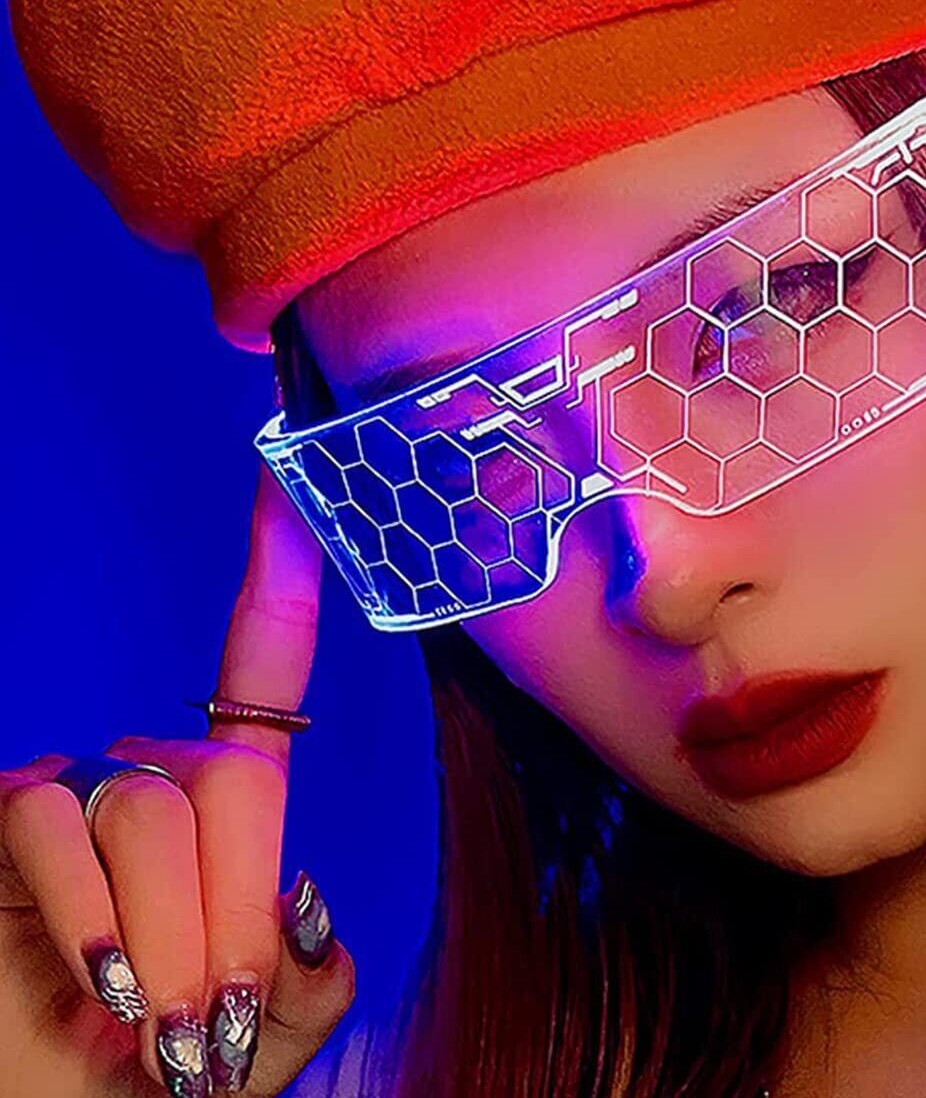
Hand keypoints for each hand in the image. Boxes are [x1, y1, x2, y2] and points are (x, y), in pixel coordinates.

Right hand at [0, 466, 352, 1095]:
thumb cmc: (171, 1070)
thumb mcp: (271, 1031)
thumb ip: (312, 972)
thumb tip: (304, 901)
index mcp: (232, 807)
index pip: (263, 675)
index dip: (279, 571)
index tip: (283, 470)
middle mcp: (152, 773)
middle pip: (231, 778)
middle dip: (230, 912)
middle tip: (210, 1017)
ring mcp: (71, 788)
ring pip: (149, 807)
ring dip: (164, 936)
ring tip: (153, 1019)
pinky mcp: (2, 812)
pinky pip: (52, 820)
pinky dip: (86, 918)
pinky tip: (96, 984)